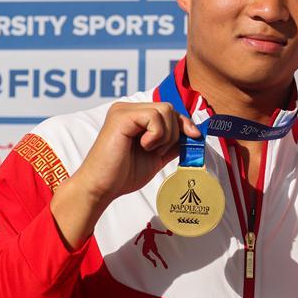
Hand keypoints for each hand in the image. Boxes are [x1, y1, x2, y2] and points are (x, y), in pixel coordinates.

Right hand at [72, 101, 200, 203]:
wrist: (102, 188)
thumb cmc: (124, 174)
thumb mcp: (157, 156)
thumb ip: (173, 143)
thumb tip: (194, 134)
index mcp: (135, 116)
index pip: (168, 111)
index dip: (184, 123)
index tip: (195, 136)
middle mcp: (127, 109)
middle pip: (169, 108)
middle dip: (173, 133)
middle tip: (157, 151)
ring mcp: (123, 110)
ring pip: (165, 110)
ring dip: (165, 135)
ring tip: (148, 149)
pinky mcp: (121, 116)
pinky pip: (154, 117)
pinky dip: (156, 135)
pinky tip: (143, 146)